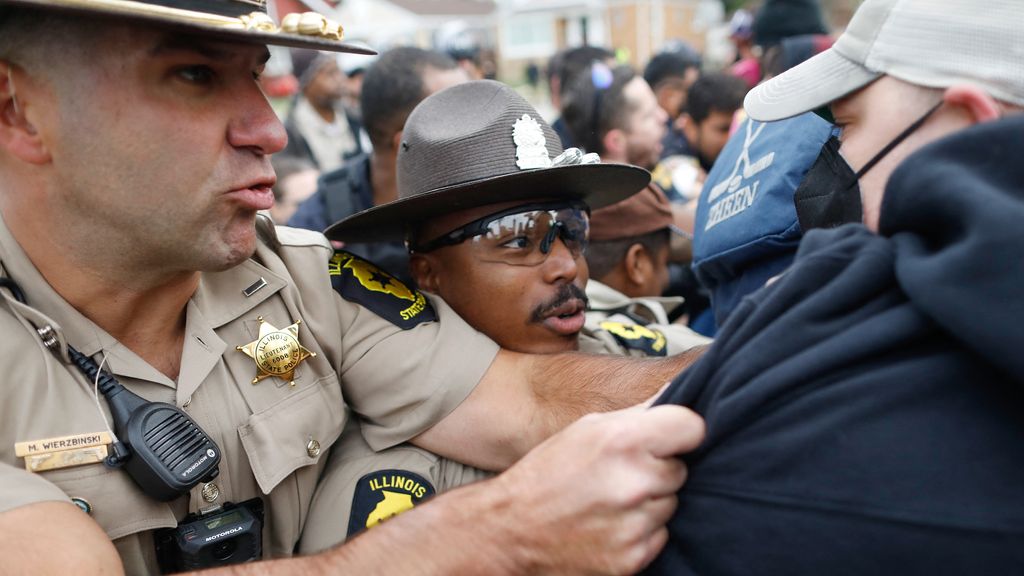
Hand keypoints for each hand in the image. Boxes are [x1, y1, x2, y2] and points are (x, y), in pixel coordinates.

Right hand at [495, 405, 704, 574]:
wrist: (512, 529)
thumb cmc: (548, 472)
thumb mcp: (586, 428)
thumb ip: (636, 414)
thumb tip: (678, 393)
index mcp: (622, 441)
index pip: (693, 428)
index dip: (680, 432)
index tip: (669, 438)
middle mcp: (634, 483)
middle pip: (681, 469)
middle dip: (657, 469)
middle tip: (620, 473)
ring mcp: (635, 525)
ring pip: (671, 504)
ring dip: (649, 501)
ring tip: (610, 499)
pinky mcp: (633, 558)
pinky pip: (660, 535)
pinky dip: (641, 531)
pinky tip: (610, 523)